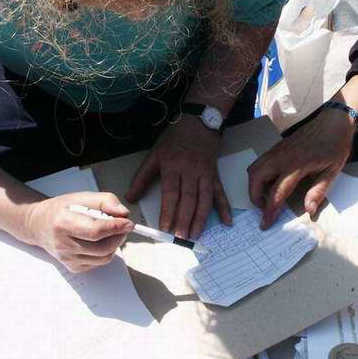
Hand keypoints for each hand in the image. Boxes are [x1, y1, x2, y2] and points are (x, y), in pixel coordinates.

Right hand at [24, 192, 132, 272]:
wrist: (40, 225)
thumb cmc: (62, 209)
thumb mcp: (82, 197)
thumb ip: (105, 201)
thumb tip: (123, 213)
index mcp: (63, 224)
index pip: (95, 231)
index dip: (115, 227)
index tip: (128, 223)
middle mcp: (63, 245)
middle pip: (103, 248)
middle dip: (119, 236)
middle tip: (122, 226)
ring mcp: (68, 259)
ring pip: (104, 258)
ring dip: (114, 245)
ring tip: (110, 232)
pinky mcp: (73, 267)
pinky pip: (99, 262)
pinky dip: (105, 252)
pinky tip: (98, 241)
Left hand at [126, 116, 230, 239]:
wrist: (199, 122)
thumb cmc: (174, 138)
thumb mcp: (155, 154)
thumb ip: (142, 177)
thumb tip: (131, 198)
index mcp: (173, 165)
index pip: (171, 193)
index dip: (169, 211)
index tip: (165, 227)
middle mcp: (191, 170)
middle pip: (189, 198)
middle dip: (185, 219)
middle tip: (181, 237)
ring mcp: (205, 173)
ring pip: (205, 199)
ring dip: (201, 218)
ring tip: (197, 234)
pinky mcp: (215, 174)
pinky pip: (220, 192)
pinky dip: (224, 207)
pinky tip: (227, 221)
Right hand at [248, 108, 353, 228]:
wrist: (333, 121)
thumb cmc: (335, 146)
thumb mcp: (332, 171)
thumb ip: (318, 191)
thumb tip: (309, 211)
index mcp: (297, 164)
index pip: (277, 192)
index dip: (269, 210)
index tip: (265, 223)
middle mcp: (282, 156)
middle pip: (255, 178)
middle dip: (254, 197)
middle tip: (265, 209)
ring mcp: (277, 150)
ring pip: (254, 169)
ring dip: (255, 185)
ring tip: (267, 197)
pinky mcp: (277, 147)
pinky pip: (260, 162)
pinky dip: (259, 175)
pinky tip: (271, 183)